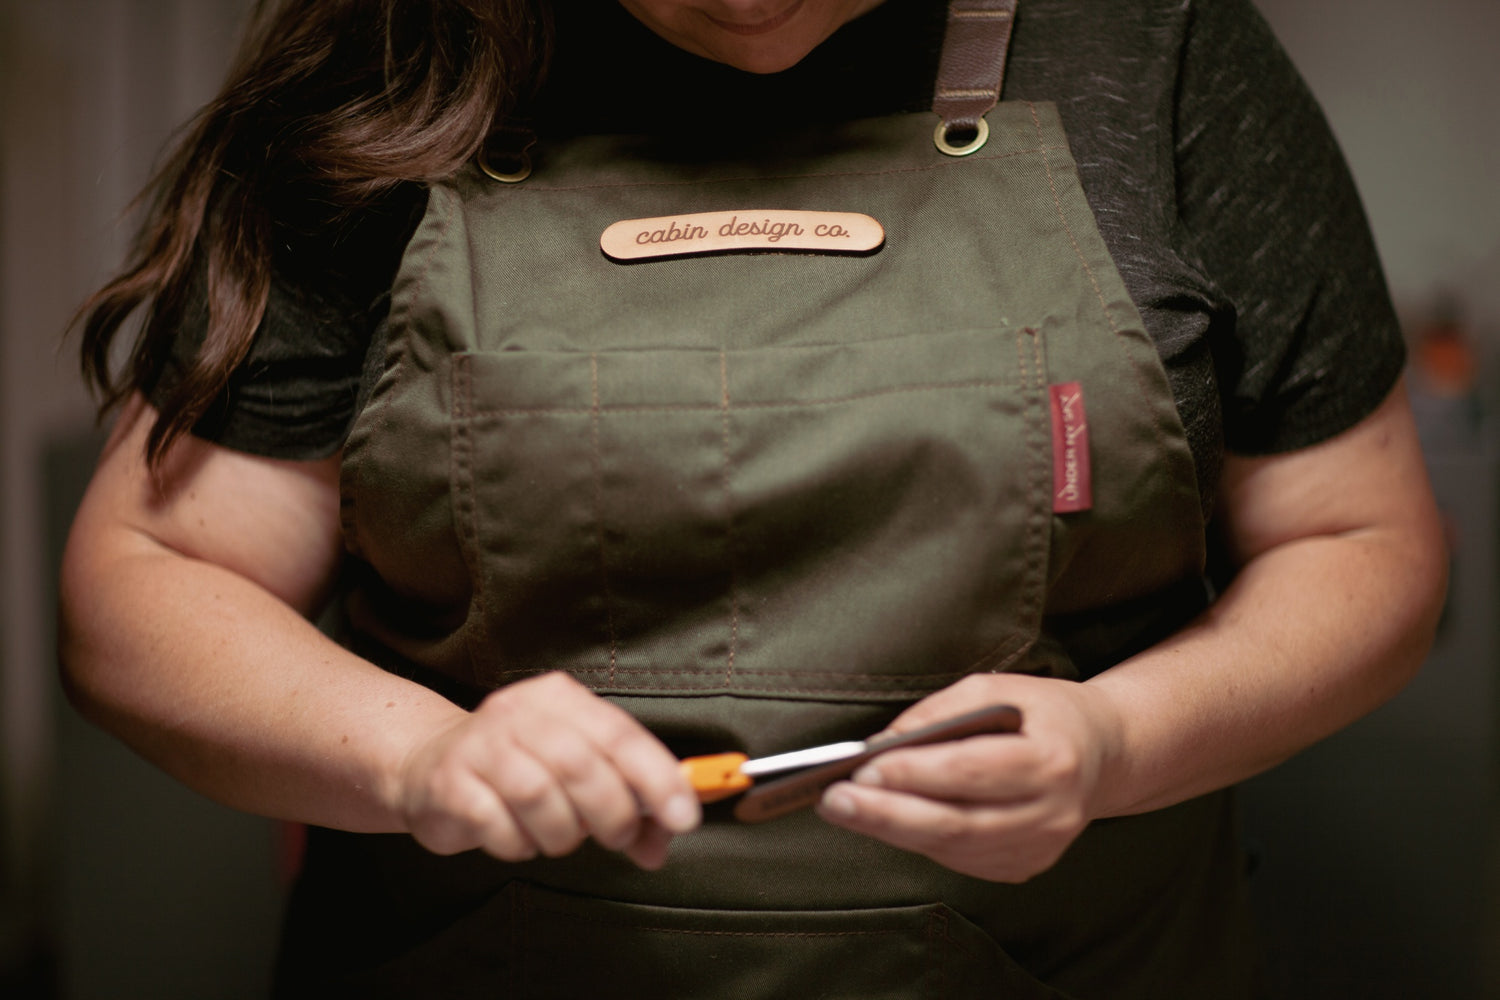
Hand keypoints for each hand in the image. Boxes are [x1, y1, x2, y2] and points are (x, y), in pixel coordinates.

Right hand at [397, 672, 700, 868]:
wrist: (428, 763)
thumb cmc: (517, 767)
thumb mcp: (575, 768)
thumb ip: (625, 799)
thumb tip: (663, 841)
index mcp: (559, 698)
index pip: (620, 733)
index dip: (658, 778)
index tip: (685, 817)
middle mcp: (518, 711)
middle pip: (580, 765)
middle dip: (611, 813)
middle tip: (618, 838)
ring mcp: (480, 745)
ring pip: (539, 795)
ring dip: (562, 832)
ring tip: (561, 837)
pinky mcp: (450, 783)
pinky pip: (498, 824)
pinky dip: (519, 843)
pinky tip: (520, 837)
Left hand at [815, 672, 1122, 882]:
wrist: (1102, 755)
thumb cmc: (1041, 713)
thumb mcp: (996, 689)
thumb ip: (941, 712)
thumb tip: (882, 743)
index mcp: (1051, 761)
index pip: (970, 771)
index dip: (914, 773)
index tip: (863, 767)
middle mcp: (1051, 814)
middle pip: (955, 823)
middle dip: (887, 813)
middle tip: (835, 800)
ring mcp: (1039, 848)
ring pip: (951, 848)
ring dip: (891, 830)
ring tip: (844, 810)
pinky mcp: (1023, 866)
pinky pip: (959, 858)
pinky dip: (917, 840)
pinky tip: (885, 820)